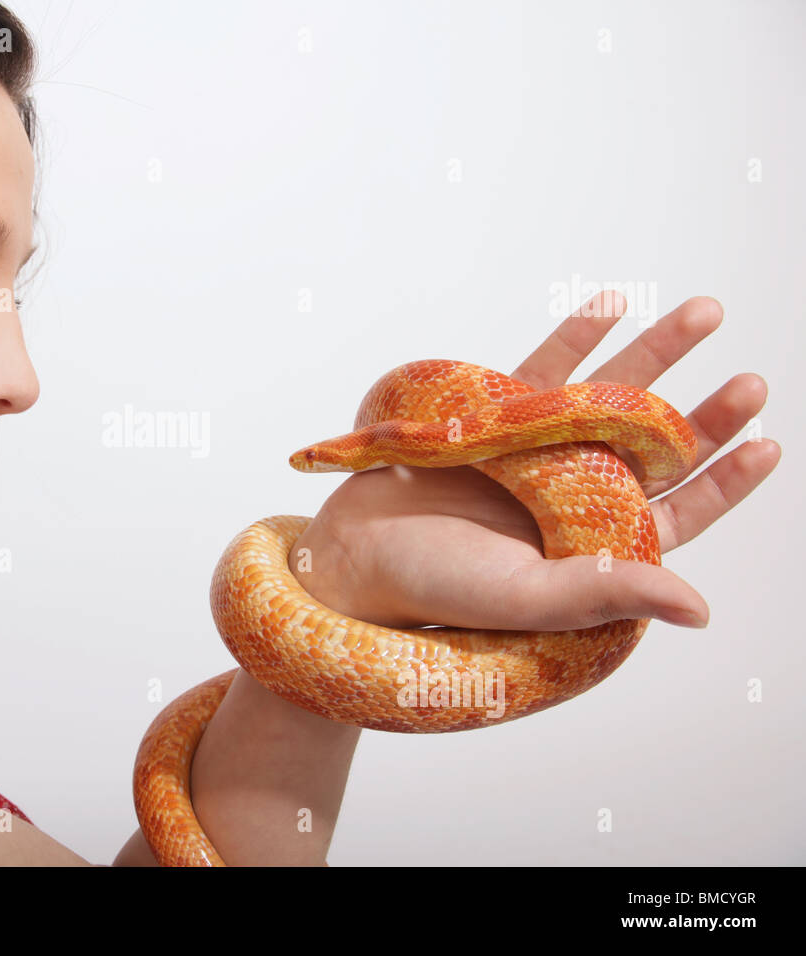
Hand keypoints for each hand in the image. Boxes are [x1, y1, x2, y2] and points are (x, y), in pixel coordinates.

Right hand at [290, 294, 779, 630]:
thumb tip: (701, 609)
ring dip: (657, 354)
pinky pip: (543, 370)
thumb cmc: (436, 590)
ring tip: (704, 311)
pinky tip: (610, 302)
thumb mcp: (526, 598)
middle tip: (752, 382)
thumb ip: (608, 594)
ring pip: (611, 397)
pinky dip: (576, 336)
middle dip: (706, 413)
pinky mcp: (493, 419)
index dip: (722, 481)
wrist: (354, 554)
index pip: (675, 512)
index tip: (765, 444)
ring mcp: (536, 452)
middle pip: (655, 448)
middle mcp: (572, 495)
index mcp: (590, 544)